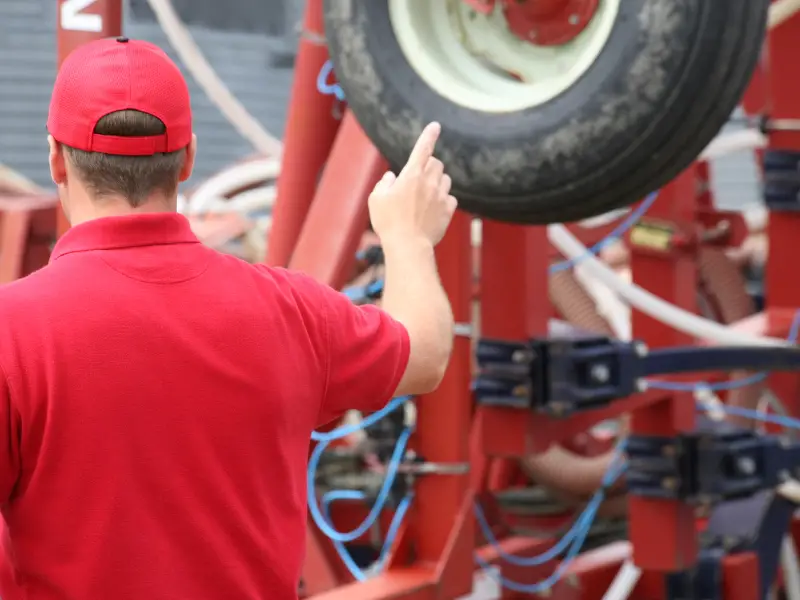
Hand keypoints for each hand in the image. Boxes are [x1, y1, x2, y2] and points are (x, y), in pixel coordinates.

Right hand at [368, 122, 457, 247]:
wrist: (408, 245)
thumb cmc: (388, 222)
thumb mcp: (376, 200)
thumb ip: (384, 184)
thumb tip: (392, 178)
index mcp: (411, 175)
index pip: (422, 148)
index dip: (429, 135)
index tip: (435, 126)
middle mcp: (429, 182)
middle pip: (437, 163)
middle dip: (429, 166)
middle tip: (418, 179)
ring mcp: (441, 196)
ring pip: (445, 179)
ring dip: (437, 181)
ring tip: (425, 195)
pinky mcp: (448, 210)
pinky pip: (450, 198)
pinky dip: (443, 200)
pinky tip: (433, 209)